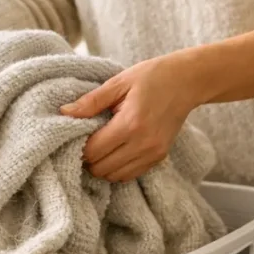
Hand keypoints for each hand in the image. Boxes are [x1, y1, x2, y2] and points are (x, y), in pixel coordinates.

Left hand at [60, 54, 204, 181]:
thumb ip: (90, 101)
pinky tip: (115, 151)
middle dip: (89, 159)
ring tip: (101, 147)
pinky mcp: (159, 158)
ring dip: (102, 166)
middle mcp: (143, 144)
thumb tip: (64, 112)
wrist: (189, 81)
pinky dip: (117, 169)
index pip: (93, 151)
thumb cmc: (152, 77)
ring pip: (114, 176)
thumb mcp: (119, 82)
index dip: (80, 147)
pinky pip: (129, 175)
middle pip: (101, 169)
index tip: (79, 135)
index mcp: (130, 124)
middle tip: (88, 142)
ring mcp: (153, 154)